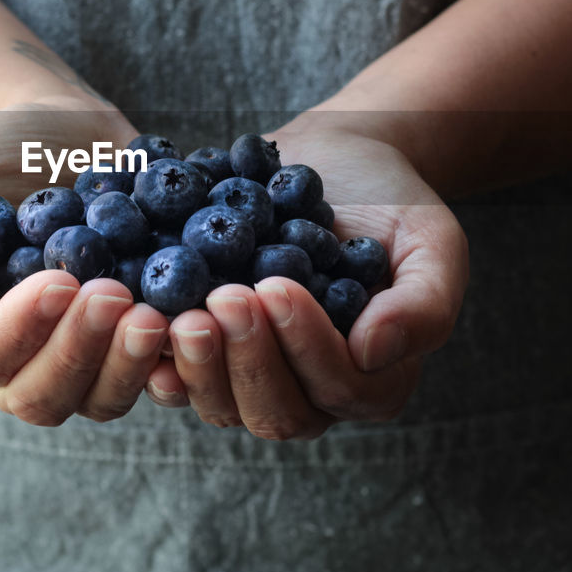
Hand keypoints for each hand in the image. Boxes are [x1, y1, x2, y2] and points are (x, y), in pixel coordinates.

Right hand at [0, 96, 170, 424]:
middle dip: (79, 352)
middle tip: (114, 296)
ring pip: (102, 400)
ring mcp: (83, 358)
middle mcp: (20, 361)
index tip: (58, 281)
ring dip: (129, 365)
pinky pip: (159, 378)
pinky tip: (194, 330)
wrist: (59, 131)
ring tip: (155, 315)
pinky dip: (180, 365)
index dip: (20, 331)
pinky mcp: (137, 344)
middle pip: (41, 397)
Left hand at [145, 123, 468, 439]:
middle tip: (223, 299)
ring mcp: (250, 373)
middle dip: (245, 360)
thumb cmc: (393, 203)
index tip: (277, 287)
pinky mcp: (205, 347)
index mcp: (373, 379)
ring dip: (195, 363)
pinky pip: (172, 369)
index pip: (340, 387)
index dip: (306, 346)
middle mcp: (310, 390)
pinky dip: (149, 351)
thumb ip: (424, 303)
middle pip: (274, 411)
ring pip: (217, 403)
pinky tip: (137, 313)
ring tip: (177, 310)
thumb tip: (374, 352)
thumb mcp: (433, 242)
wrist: (335, 160)